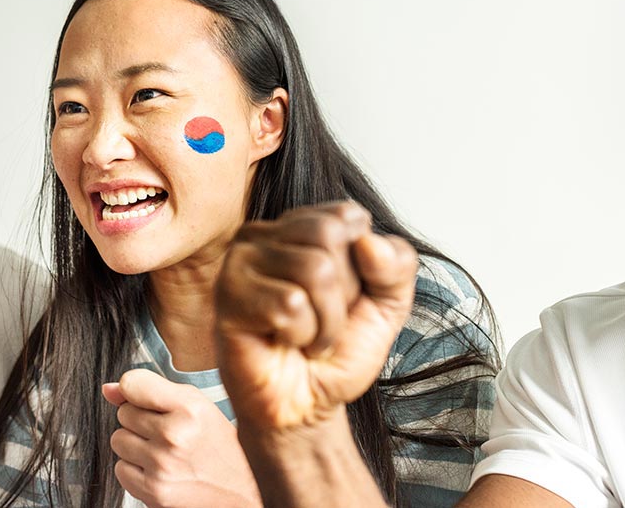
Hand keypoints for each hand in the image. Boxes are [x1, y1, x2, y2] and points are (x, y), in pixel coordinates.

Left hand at [102, 369, 262, 507]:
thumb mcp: (196, 406)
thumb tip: (108, 389)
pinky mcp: (155, 492)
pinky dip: (135, 470)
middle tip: (168, 430)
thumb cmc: (220, 446)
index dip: (135, 390)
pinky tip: (159, 469)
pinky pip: (120, 469)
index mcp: (190, 408)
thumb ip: (152, 391)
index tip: (146, 398)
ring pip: (118, 440)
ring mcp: (163, 465)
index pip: (133, 384)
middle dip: (141, 420)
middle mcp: (175, 435)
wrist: (243, 491)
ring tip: (164, 450)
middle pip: (123, 413)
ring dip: (136, 445)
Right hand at [215, 201, 417, 428]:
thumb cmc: (337, 352)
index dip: (362, 267)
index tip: (342, 297)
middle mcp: (263, 234)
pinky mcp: (227, 296)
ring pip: (313, 269)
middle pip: (328, 235)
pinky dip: (302, 335)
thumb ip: (397, 265)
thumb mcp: (388, 304)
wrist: (307, 407)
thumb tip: (369, 242)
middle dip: (343, 294)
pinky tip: (284, 343)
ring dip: (325, 321)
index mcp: (299, 226)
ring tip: (305, 337)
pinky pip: (289, 304)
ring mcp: (240, 262)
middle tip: (321, 320)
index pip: (348, 217)